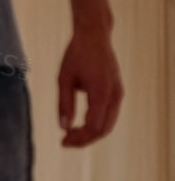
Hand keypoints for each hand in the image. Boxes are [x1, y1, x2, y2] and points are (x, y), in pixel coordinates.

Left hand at [55, 26, 121, 146]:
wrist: (94, 37)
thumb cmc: (76, 56)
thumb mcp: (63, 79)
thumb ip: (64, 104)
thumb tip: (63, 127)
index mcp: (101, 92)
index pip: (94, 126)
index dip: (79, 138)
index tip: (62, 141)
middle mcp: (114, 95)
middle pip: (103, 129)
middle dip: (84, 140)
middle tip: (64, 142)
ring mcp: (118, 93)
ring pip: (108, 124)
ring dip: (90, 134)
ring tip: (70, 136)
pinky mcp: (116, 92)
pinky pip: (109, 115)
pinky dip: (96, 124)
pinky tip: (80, 125)